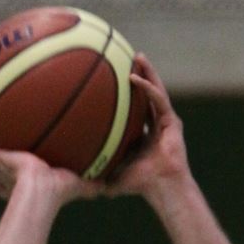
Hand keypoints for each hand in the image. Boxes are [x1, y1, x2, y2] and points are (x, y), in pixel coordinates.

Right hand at [0, 123, 100, 205]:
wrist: (41, 192)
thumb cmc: (58, 194)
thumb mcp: (78, 186)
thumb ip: (91, 184)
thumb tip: (110, 188)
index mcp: (26, 184)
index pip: (16, 184)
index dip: (11, 182)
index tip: (12, 173)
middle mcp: (11, 177)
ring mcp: (2, 168)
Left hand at [105, 55, 190, 197]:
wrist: (161, 188)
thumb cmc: (140, 185)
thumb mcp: (112, 174)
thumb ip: (95, 173)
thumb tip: (71, 179)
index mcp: (143, 133)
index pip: (134, 108)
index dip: (126, 94)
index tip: (113, 79)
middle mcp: (155, 124)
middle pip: (146, 93)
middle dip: (139, 74)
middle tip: (127, 58)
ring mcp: (165, 121)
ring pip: (156, 90)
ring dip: (147, 72)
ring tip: (138, 56)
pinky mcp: (172, 121)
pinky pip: (159, 100)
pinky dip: (148, 88)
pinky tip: (136, 77)